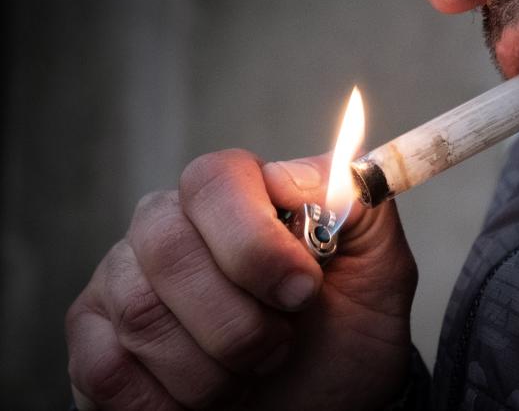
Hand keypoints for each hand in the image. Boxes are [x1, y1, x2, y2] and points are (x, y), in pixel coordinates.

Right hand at [65, 149, 417, 409]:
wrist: (324, 404)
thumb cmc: (346, 338)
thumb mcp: (380, 274)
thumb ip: (361, 210)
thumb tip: (299, 173)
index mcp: (237, 199)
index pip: (214, 180)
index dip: (255, 241)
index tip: (304, 293)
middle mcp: (169, 227)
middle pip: (167, 248)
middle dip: (237, 321)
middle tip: (281, 346)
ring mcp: (123, 281)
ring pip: (141, 315)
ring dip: (214, 369)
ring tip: (250, 373)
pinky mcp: (94, 340)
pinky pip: (107, 368)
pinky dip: (167, 401)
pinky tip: (203, 398)